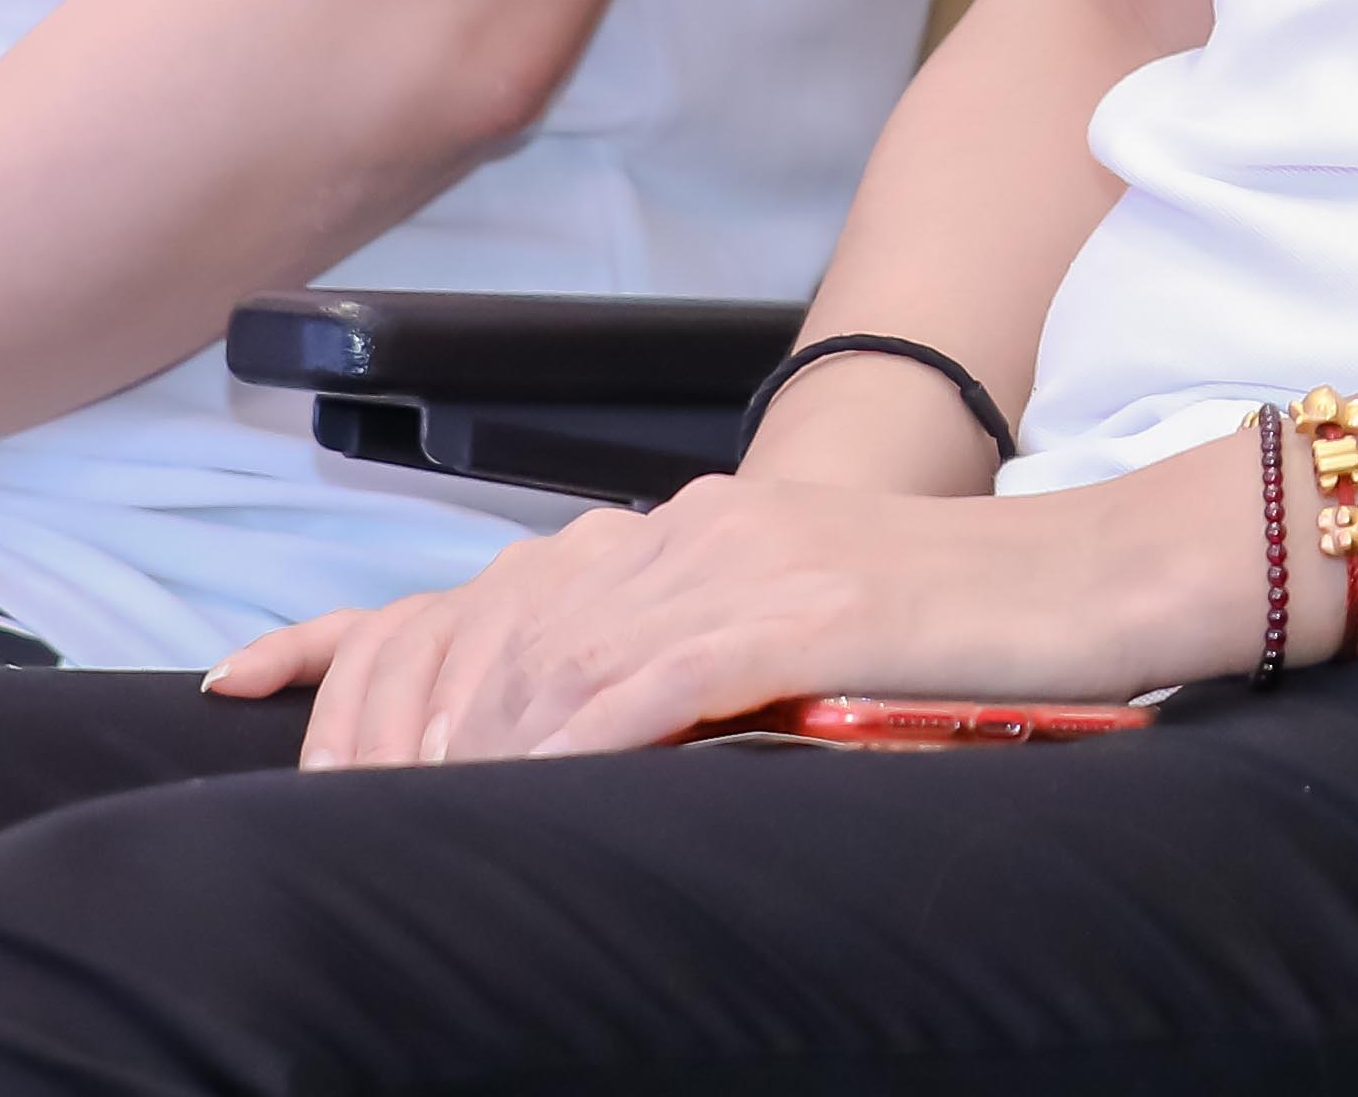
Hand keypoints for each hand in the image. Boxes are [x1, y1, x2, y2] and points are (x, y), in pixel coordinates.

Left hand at [214, 462, 1170, 764]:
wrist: (1118, 577)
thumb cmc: (977, 635)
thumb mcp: (808, 643)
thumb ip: (696, 670)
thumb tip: (589, 752)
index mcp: (689, 531)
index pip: (480, 582)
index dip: (345, 634)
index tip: (239, 681)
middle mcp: (696, 526)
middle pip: (486, 624)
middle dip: (388, 725)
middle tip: (328, 819)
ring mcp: (749, 560)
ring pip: (547, 652)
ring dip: (463, 749)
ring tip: (403, 830)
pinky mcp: (807, 607)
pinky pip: (652, 678)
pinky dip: (575, 738)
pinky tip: (528, 790)